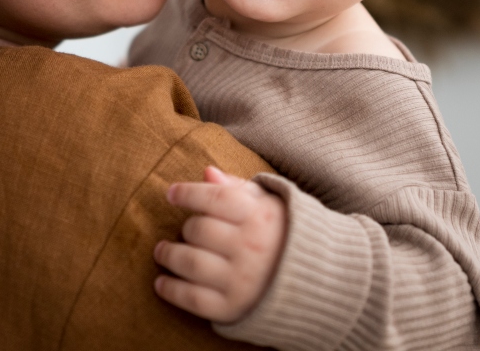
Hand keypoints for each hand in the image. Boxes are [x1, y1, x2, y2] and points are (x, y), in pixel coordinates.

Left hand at [153, 166, 286, 322]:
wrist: (317, 283)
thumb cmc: (283, 234)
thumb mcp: (269, 205)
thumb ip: (238, 188)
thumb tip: (207, 172)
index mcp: (261, 216)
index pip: (214, 198)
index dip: (187, 193)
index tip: (172, 194)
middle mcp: (251, 247)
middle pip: (198, 230)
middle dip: (186, 228)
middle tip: (184, 230)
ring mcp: (241, 279)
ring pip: (190, 262)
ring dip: (168, 255)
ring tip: (162, 252)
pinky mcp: (233, 307)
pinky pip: (192, 298)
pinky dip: (171, 290)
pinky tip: (161, 283)